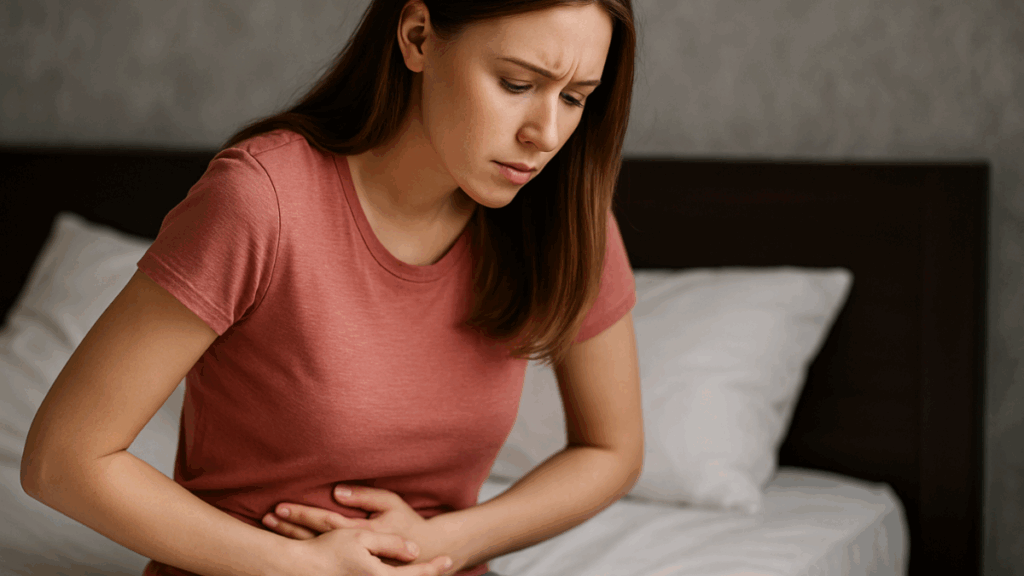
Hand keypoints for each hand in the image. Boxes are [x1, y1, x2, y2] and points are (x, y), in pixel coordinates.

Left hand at [262, 485, 464, 571]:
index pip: (324, 522)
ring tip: (271, 525)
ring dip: (290, 539)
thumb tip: (337, 492)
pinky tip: (287, 543)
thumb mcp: (391, 505)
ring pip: (314, 551)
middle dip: (288, 529)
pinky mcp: (350, 566)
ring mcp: (350, 562)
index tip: (279, 507)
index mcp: (360, 534)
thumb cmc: (407, 523)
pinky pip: (322, 558)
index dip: (301, 514)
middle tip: (267, 517)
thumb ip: (366, 497)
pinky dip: (303, 550)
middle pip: (313, 539)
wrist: (425, 553)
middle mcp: (352, 552)